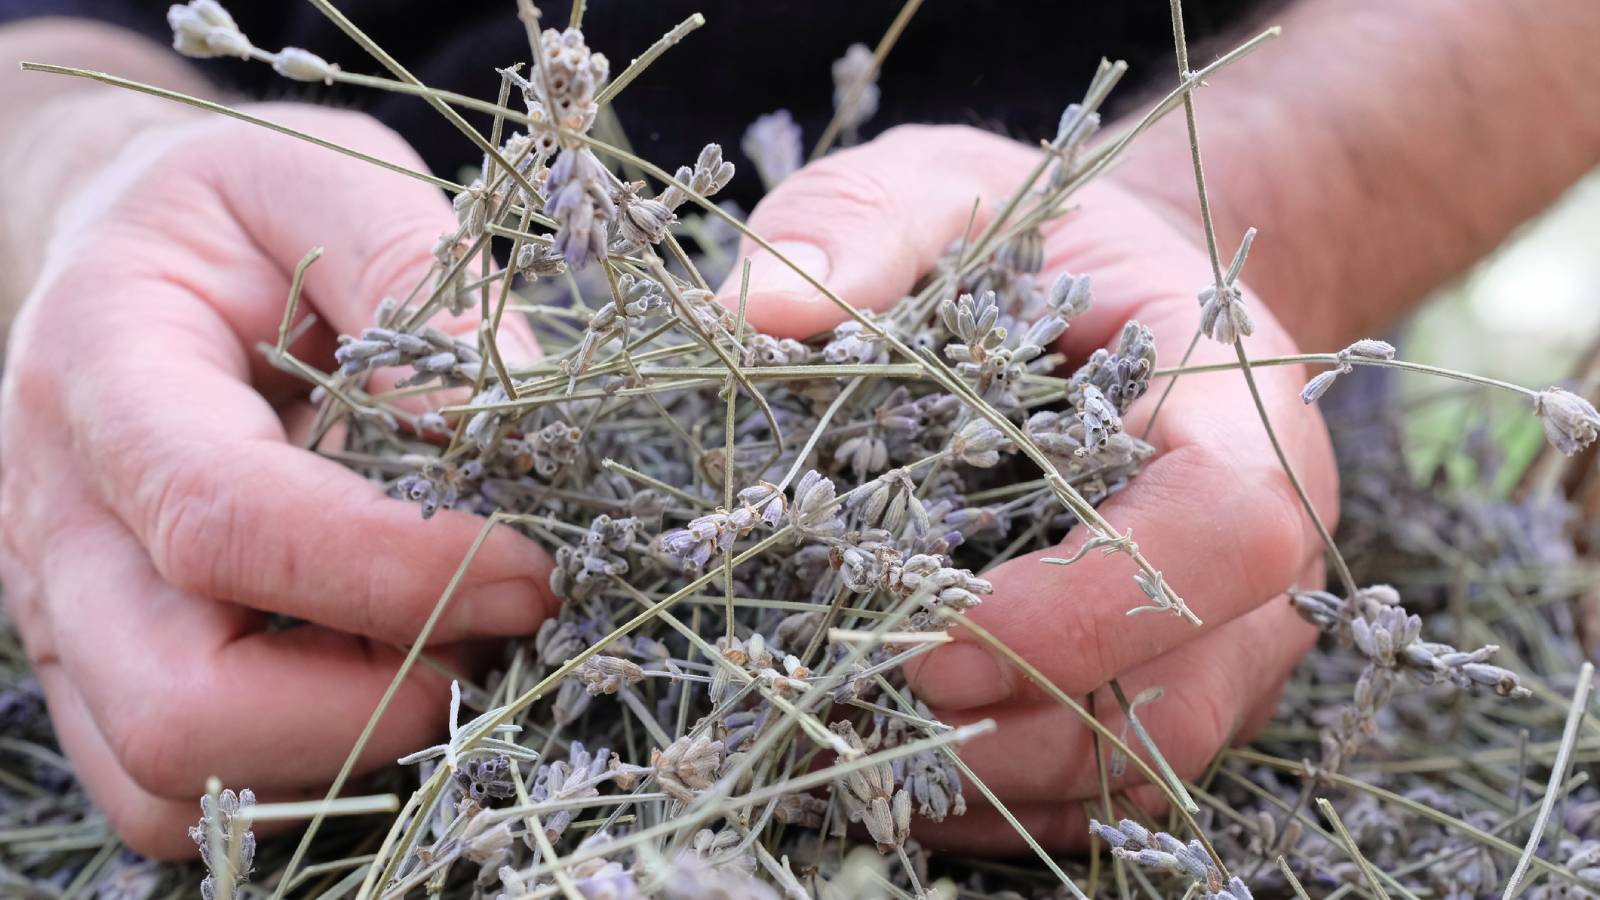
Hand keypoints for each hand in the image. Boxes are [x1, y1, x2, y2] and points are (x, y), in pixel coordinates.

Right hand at [0, 104, 554, 856]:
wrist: (130, 246)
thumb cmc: (245, 215)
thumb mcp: (336, 188)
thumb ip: (421, 290)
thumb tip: (496, 443)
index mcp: (102, 366)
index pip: (224, 517)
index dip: (396, 571)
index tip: (533, 569)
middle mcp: (55, 513)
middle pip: (179, 700)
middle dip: (373, 700)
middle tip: (503, 629)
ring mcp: (64, 611)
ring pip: (171, 781)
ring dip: (345, 746)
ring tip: (448, 645)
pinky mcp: (98, 669)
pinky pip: (175, 797)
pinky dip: (302, 769)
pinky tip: (386, 673)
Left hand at [716, 125, 1334, 851]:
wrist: (1108, 299)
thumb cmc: (1029, 240)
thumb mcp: (942, 186)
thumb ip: (863, 222)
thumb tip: (757, 313)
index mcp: (1230, 401)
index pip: (1231, 527)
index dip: (1095, 604)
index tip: (938, 631)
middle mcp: (1259, 537)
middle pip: (1189, 686)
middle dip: (1020, 719)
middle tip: (864, 695)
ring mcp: (1227, 628)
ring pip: (1147, 761)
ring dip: (999, 777)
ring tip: (854, 744)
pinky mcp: (1175, 684)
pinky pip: (1110, 788)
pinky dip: (1004, 799)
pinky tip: (894, 764)